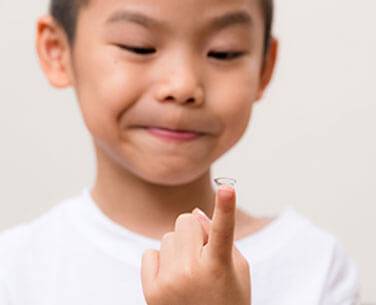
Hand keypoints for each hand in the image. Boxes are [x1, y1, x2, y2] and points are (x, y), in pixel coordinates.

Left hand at [141, 185, 250, 304]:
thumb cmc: (228, 299)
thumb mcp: (237, 270)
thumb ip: (218, 237)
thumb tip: (194, 212)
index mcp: (220, 265)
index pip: (224, 230)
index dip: (226, 208)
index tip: (227, 188)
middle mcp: (192, 271)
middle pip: (185, 221)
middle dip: (194, 231)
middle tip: (202, 253)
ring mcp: (169, 281)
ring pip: (168, 237)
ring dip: (178, 247)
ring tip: (189, 272)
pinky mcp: (151, 290)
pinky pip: (150, 253)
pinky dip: (161, 260)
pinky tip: (172, 279)